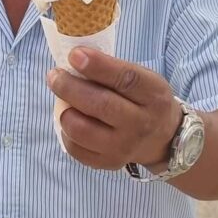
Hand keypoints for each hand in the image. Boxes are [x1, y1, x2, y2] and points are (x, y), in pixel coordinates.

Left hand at [46, 48, 182, 170]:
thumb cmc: (145, 100)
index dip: (98, 66)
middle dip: (69, 87)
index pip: (125, 79)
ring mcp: (124, 147)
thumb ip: (114, 71)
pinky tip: (71, 119)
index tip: (75, 55)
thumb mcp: (144, 79)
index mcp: (153, 95)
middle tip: (54, 76)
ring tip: (63, 99)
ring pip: (82, 130)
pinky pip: (75, 148)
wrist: (163, 139)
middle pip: (99, 105)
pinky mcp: (109, 162)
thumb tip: (75, 60)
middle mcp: (141, 124)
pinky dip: (66, 131)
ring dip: (65, 110)